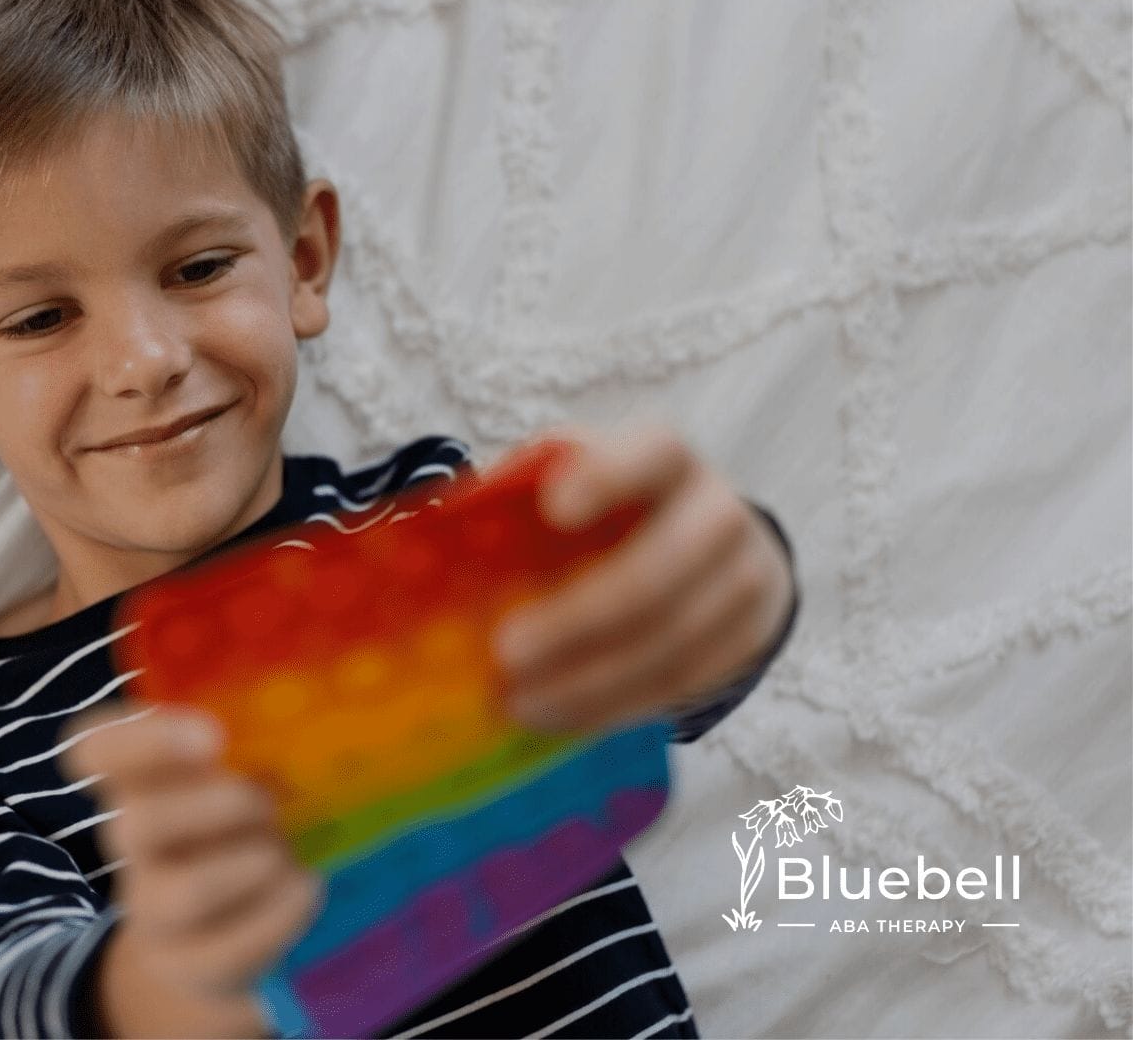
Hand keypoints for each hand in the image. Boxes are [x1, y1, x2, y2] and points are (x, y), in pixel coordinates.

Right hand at [59, 700, 324, 1037]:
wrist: (224, 932)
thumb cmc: (239, 828)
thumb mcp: (237, 775)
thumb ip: (254, 740)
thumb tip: (309, 714)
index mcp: (139, 781)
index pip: (96, 749)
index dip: (139, 740)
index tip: (213, 737)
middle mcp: (134, 844)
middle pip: (134, 825)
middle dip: (216, 810)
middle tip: (267, 802)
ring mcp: (153, 911)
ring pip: (181, 895)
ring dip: (251, 866)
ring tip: (283, 852)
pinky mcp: (189, 965)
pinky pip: (227, 949)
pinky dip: (280, 912)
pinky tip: (305, 887)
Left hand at [489, 419, 794, 734]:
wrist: (717, 548)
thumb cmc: (611, 513)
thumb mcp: (571, 483)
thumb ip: (518, 495)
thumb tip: (422, 533)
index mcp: (666, 457)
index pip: (651, 452)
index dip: (608, 477)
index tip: (553, 506)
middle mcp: (717, 510)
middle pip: (662, 567)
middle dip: (581, 617)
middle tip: (505, 653)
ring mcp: (745, 576)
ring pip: (674, 640)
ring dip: (592, 682)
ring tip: (520, 703)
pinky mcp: (748, 637)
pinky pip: (684, 683)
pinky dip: (617, 707)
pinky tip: (562, 717)